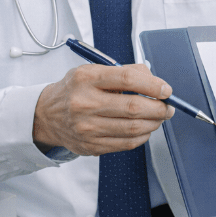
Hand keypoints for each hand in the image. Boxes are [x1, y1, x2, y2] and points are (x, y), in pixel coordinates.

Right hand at [33, 63, 174, 155]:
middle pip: (134, 107)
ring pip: (133, 128)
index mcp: (87, 78)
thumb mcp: (93, 70)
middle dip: (159, 108)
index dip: (153, 85)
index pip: (128, 79)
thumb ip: (125, 71)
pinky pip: (126, 143)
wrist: (46, 115)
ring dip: (155, 123)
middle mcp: (85, 103)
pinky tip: (145, 128)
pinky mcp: (91, 146)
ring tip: (160, 117)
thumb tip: (155, 81)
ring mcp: (87, 127)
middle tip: (169, 107)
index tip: (166, 90)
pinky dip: (142, 136)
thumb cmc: (76, 89)